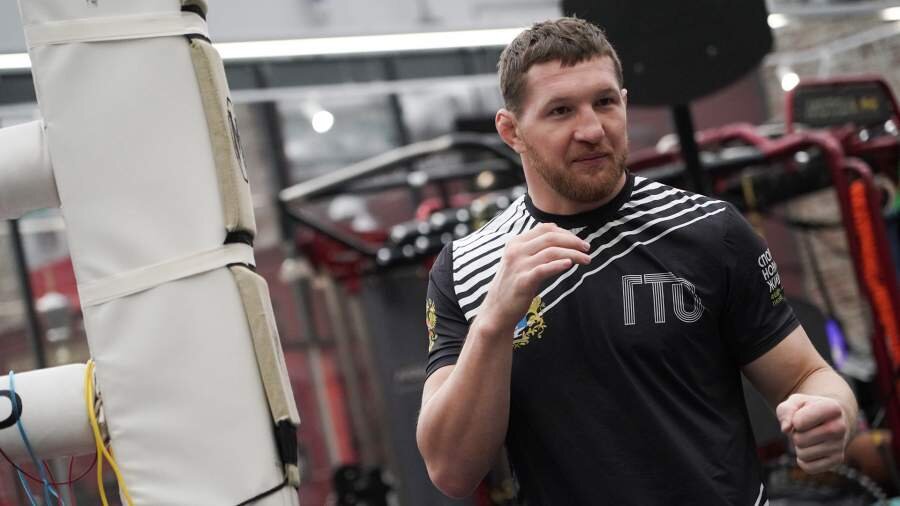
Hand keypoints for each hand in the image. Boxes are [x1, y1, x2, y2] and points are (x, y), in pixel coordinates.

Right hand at [476, 223, 590, 336]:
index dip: (565, 232)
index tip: (578, 241)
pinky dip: (558, 265)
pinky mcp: (522, 281)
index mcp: (516, 243)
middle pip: (550, 238)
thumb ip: (539, 251)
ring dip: (573, 254)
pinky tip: (570, 265)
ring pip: (551, 252)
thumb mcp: (523, 263)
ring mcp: (518, 266)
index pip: (545, 229)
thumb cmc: (514, 286)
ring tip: (587, 260)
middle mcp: (516, 251)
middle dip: (573, 241)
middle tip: (587, 249)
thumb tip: (567, 244)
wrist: (497, 310)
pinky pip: (543, 269)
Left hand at [776, 393, 849, 473]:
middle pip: (800, 440)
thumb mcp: (794, 402)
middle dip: (795, 435)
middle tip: (805, 429)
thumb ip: (786, 411)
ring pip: (803, 455)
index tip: (802, 416)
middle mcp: (841, 427)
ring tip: (809, 438)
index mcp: (832, 408)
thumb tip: (786, 429)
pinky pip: (809, 468)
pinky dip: (803, 461)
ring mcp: (841, 445)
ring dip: (799, 447)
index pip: (798, 423)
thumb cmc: (808, 409)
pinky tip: (810, 450)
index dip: (793, 420)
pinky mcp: (838, 460)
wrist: (830, 418)